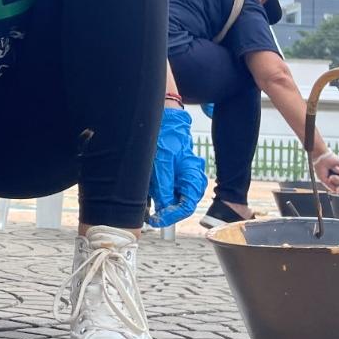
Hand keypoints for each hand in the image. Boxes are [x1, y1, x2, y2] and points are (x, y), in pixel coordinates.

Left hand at [146, 107, 207, 227]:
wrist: (163, 119)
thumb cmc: (164, 138)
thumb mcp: (161, 164)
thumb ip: (163, 188)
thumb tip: (163, 209)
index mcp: (192, 176)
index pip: (186, 205)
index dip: (171, 216)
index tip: (156, 220)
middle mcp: (189, 178)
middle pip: (179, 203)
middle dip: (164, 210)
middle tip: (149, 214)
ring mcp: (180, 176)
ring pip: (171, 197)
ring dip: (158, 201)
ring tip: (145, 201)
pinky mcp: (171, 173)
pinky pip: (166, 188)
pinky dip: (156, 192)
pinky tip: (147, 191)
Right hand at [313, 150, 338, 191]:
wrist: (319, 159)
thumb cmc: (320, 169)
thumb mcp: (324, 180)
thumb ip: (330, 186)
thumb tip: (337, 192)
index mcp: (335, 182)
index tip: (338, 190)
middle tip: (338, 188)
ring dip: (337, 179)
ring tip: (331, 177)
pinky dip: (337, 170)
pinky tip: (333, 167)